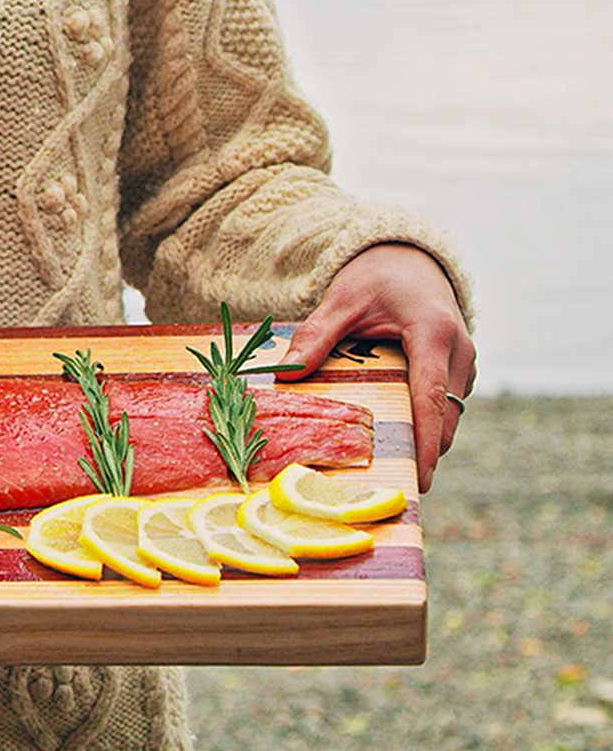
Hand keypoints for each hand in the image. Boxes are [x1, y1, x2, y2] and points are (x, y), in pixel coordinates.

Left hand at [277, 243, 474, 491]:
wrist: (408, 261)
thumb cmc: (375, 278)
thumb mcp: (342, 300)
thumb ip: (316, 335)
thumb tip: (287, 373)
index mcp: (433, 332)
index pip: (430, 396)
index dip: (425, 442)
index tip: (418, 478)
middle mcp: (459, 351)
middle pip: (444, 417)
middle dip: (424, 454)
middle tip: (392, 489)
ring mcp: (463, 363)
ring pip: (447, 417)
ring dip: (423, 443)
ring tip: (388, 473)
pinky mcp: (457, 372)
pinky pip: (443, 408)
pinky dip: (423, 427)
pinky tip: (391, 443)